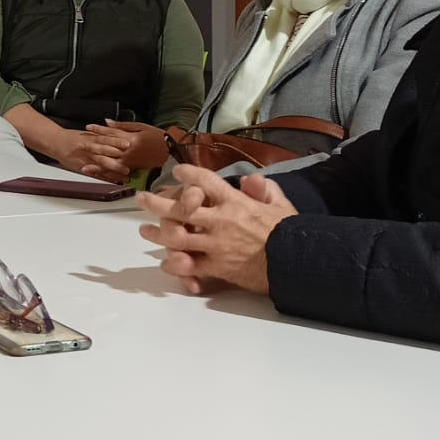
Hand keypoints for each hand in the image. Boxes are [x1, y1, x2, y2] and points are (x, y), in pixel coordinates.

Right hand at [44, 126, 125, 183]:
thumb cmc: (71, 137)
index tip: (128, 143)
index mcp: (91, 137)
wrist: (55, 141)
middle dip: (117, 158)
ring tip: (125, 175)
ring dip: (113, 170)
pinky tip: (113, 181)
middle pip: (104, 152)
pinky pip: (94, 174)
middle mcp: (89, 148)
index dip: (117, 141)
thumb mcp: (87, 132)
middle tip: (130, 161)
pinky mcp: (82, 168)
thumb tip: (117, 132)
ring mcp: (85, 159)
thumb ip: (101, 134)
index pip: (105, 138)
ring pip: (101, 164)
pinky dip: (104, 178)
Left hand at [78, 120, 167, 180]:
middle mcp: (128, 150)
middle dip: (92, 147)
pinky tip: (100, 176)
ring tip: (84, 167)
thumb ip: (122, 125)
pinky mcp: (133, 168)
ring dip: (96, 165)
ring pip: (110, 163)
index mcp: (130, 138)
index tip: (87, 127)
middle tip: (79, 146)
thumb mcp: (140, 126)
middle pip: (106, 148)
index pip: (110, 133)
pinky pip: (118, 172)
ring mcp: (130, 161)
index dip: (98, 130)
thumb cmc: (157, 136)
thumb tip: (107, 122)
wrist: (171, 150)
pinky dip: (108, 174)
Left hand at [135, 166, 295, 294]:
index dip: (188, 174)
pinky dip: (176, 266)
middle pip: (181, 209)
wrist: (297, 264)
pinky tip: (165, 263)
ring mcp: (216, 245)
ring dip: (158, 234)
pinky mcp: (218, 267)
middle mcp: (221, 221)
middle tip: (141, 198)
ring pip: (178, 237)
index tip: (177, 171)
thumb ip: (264, 189)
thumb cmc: (291, 234)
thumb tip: (250, 178)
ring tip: (145, 230)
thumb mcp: (281, 205)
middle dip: (157, 203)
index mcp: (236, 202)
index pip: (206, 181)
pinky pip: (190, 266)